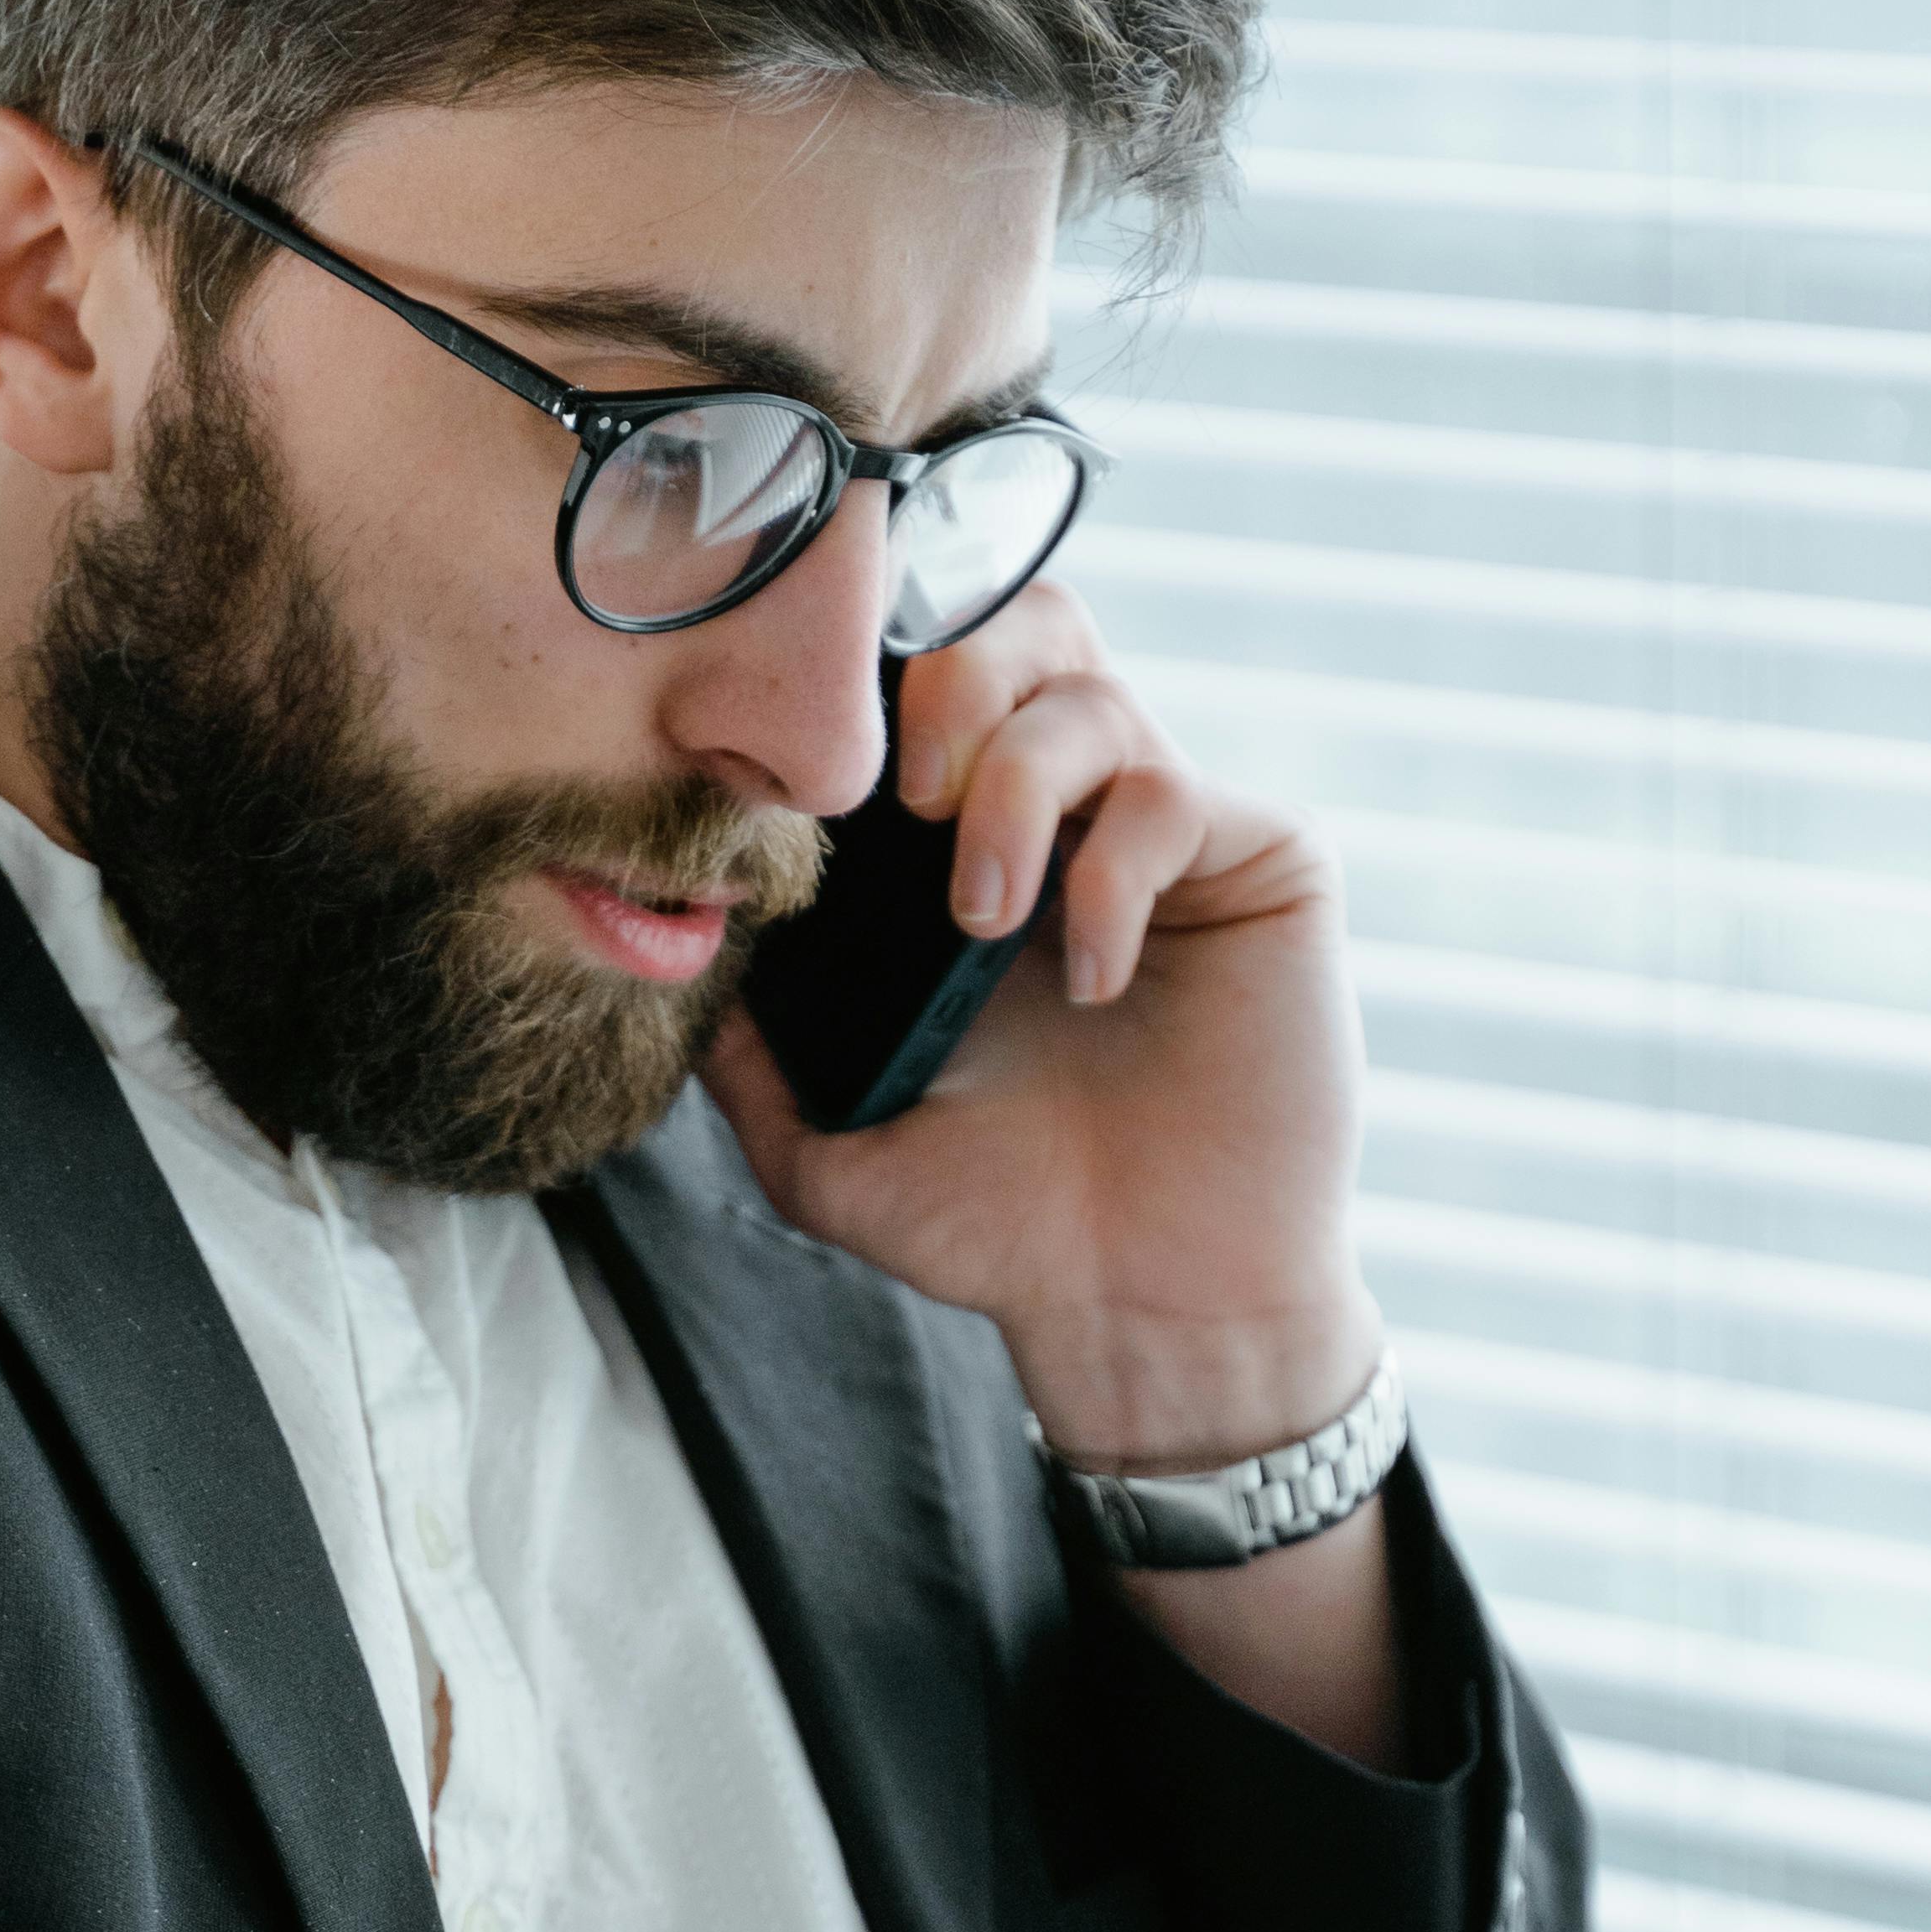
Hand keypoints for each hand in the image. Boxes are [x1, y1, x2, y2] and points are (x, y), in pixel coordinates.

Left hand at [703, 586, 1374, 1474]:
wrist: (1141, 1307)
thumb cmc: (1004, 1227)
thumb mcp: (829, 1143)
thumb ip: (750, 1052)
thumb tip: (669, 950)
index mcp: (970, 847)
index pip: (930, 685)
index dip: (872, 685)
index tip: (818, 774)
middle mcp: (1074, 812)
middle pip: (1023, 624)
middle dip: (952, 679)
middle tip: (916, 796)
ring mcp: (1172, 829)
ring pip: (1091, 693)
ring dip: (1015, 788)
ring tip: (984, 921)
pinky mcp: (1261, 861)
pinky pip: (1174, 794)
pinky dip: (1109, 874)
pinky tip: (1089, 978)